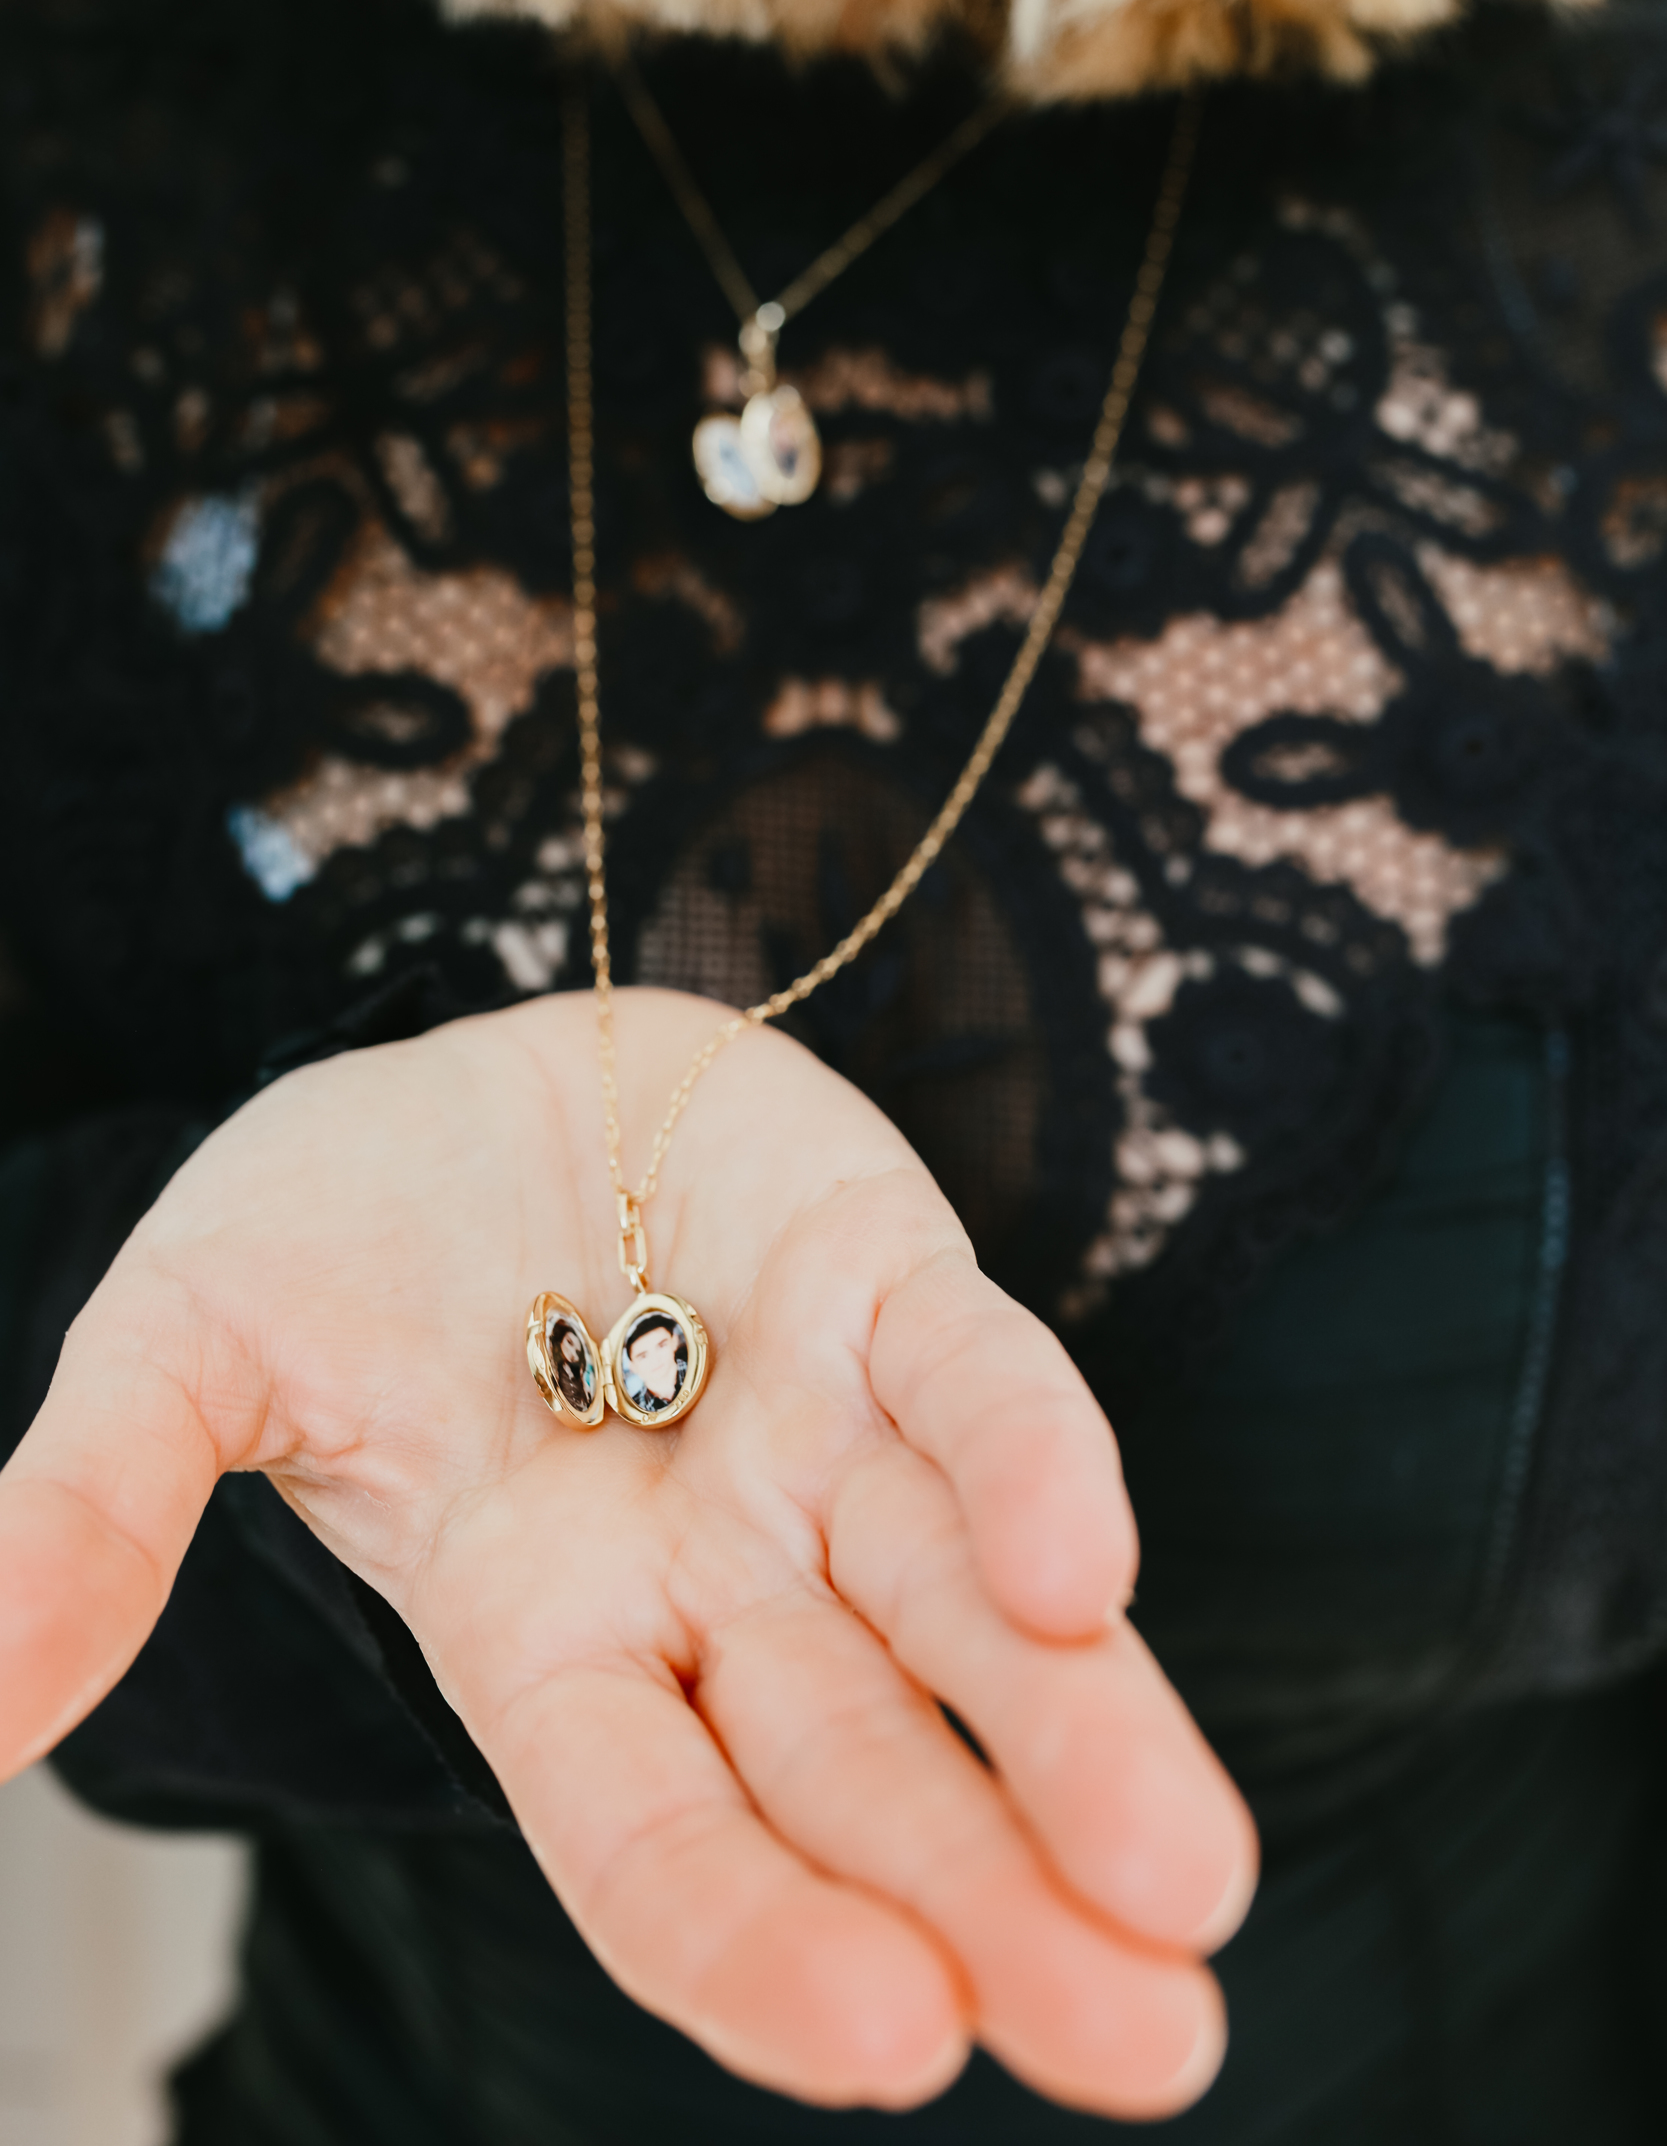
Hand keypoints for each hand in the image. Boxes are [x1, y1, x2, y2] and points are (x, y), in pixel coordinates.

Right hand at [0, 988, 1254, 2115]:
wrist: (474, 1073)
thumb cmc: (328, 1236)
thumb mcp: (185, 1348)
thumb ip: (90, 1512)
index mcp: (538, 1634)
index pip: (649, 1829)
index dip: (750, 1936)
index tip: (891, 2039)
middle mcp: (707, 1573)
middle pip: (859, 1763)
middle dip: (994, 1895)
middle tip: (1150, 2040)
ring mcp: (813, 1434)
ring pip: (966, 1609)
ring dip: (1086, 1728)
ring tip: (1192, 1875)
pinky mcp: (888, 1281)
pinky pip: (973, 1376)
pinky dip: (1033, 1462)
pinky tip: (1090, 1568)